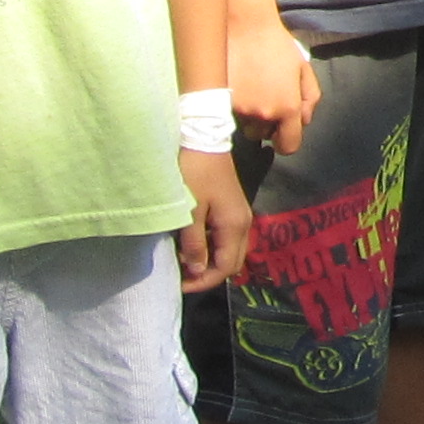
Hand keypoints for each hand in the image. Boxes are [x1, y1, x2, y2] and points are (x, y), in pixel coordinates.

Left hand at [178, 150, 252, 289]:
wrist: (204, 138)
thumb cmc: (194, 173)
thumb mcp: (189, 211)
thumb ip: (193, 243)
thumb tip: (197, 270)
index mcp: (234, 226)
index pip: (225, 268)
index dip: (204, 281)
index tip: (180, 285)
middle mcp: (243, 224)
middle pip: (232, 262)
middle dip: (209, 275)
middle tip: (183, 277)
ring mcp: (240, 215)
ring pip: (231, 251)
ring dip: (212, 262)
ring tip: (186, 263)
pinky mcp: (233, 208)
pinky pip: (228, 239)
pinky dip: (213, 248)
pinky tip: (195, 245)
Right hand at [227, 11, 314, 154]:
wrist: (245, 27)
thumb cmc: (278, 46)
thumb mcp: (303, 69)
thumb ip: (309, 98)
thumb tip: (303, 120)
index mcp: (288, 107)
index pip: (289, 146)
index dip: (286, 140)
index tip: (282, 131)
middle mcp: (264, 114)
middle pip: (264, 136)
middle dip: (267, 125)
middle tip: (266, 101)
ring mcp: (241, 109)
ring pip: (246, 126)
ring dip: (250, 117)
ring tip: (252, 92)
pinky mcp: (222, 102)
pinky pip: (231, 114)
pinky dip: (235, 107)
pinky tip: (239, 87)